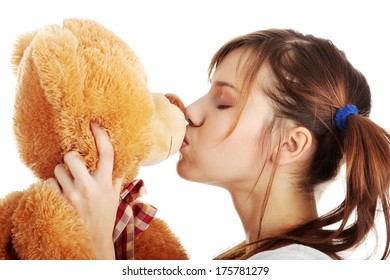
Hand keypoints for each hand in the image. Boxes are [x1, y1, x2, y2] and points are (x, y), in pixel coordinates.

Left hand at [47, 121, 122, 258]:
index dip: (100, 135)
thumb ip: (117, 177)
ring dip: (61, 173)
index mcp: (106, 183)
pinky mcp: (59, 202)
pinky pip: (48, 183)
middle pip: (72, 157)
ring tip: (67, 182)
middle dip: (70, 157)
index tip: (94, 124)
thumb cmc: (106, 216)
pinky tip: (59, 192)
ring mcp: (72, 195)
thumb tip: (123, 161)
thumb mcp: (115, 196)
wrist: (94, 239)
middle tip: (73, 164)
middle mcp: (89, 187)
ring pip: (58, 169)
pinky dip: (52, 185)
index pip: (106, 153)